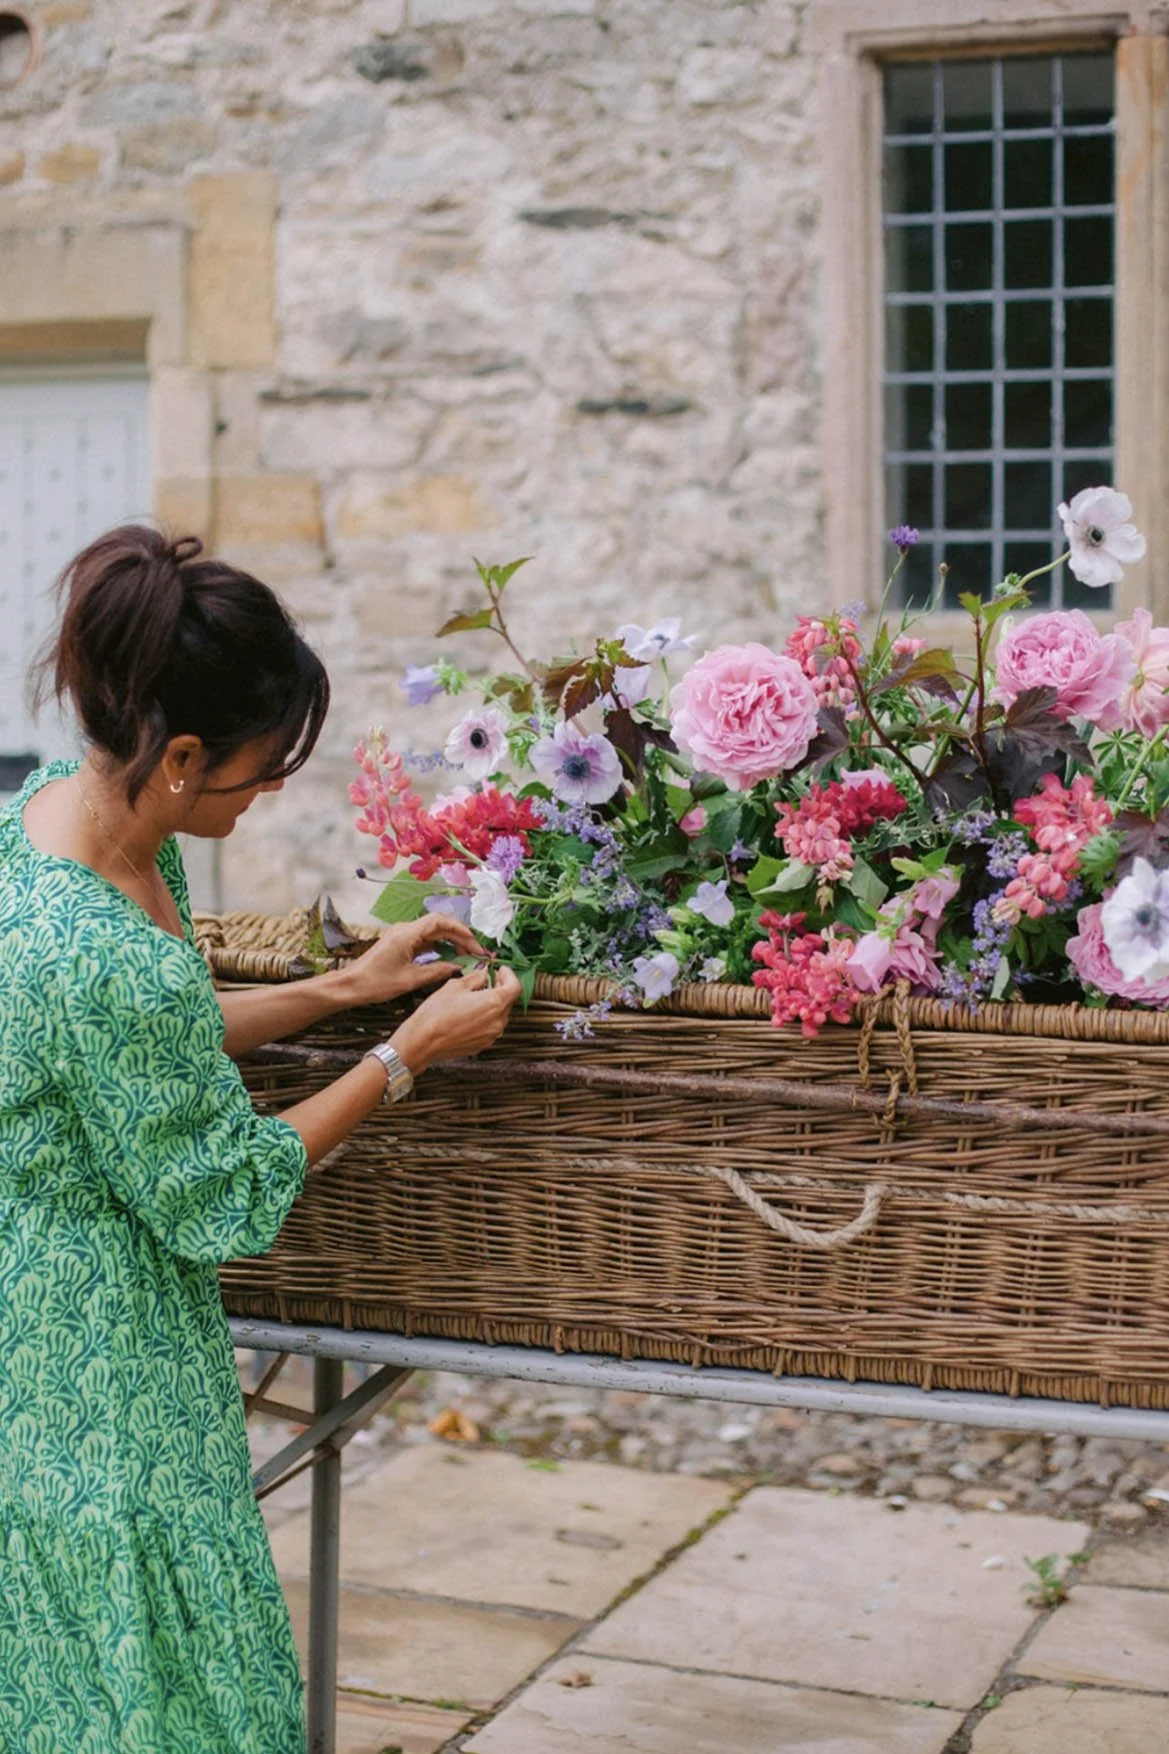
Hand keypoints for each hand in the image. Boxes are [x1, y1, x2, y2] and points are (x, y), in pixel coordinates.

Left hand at [334, 913, 486, 1005]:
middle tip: (476, 952)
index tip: (474, 943)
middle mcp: (405, 930)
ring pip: (432, 932)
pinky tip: (449, 957)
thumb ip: (437, 971)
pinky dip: (439, 946)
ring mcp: (402, 935)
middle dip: (459, 937)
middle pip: (439, 925)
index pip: (440, 921)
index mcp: (407, 934)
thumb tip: (458, 967)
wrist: (350, 985)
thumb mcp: (411, 980)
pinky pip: (424, 940)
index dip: (460, 930)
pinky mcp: (400, 944)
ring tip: (466, 955)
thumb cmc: (376, 983)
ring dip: (450, 941)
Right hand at [392, 964, 521, 1073]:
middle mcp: (497, 1021)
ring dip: (493, 1004)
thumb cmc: (436, 1014)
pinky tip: (470, 1013)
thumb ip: (475, 978)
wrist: (423, 1041)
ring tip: (475, 997)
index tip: (500, 971)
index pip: (515, 987)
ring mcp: (491, 1035)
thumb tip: (483, 974)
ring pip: (500, 1014)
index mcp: (494, 1003)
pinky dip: (485, 1017)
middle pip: (508, 1001)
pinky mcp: (483, 1044)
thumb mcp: (455, 986)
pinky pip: (490, 1027)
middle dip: (500, 988)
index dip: (509, 976)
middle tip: (487, 980)